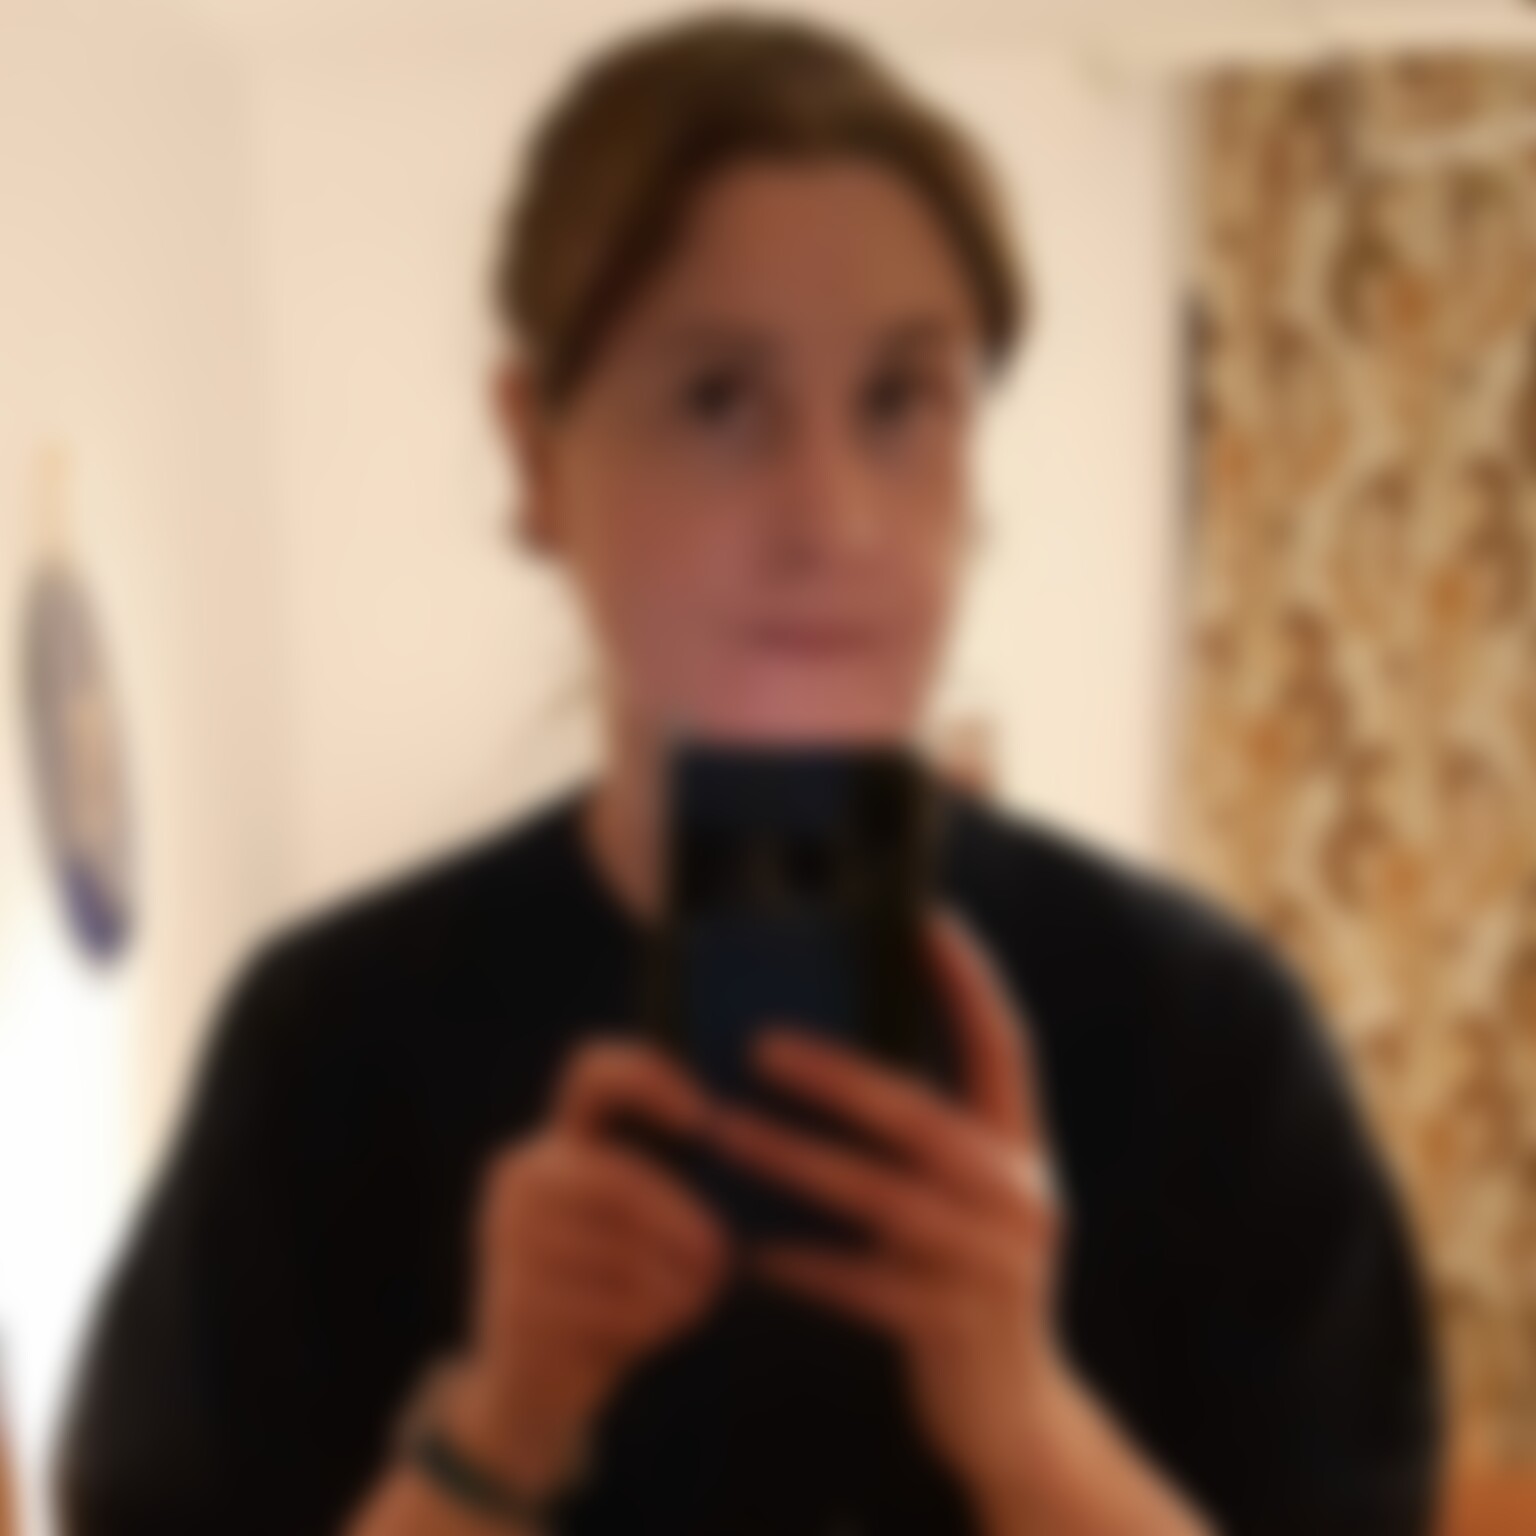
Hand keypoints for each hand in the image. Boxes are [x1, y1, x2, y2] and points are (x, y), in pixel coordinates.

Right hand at [451, 1039, 732, 1498]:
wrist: (532, 1384)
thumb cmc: (609, 1288)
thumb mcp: (635, 1229)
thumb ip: (667, 1187)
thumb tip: (726, 1178)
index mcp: (560, 1138)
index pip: (593, 1072)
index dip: (649, 1077)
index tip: (702, 1119)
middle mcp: (523, 1172)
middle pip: (619, 1178)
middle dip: (681, 1220)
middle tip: (722, 1256)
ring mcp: (507, 1236)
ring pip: (619, 1250)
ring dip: (674, 1282)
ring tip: (698, 1298)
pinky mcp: (511, 1300)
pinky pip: (606, 1305)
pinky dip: (650, 1322)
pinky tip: (659, 1329)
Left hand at [702, 910, 1215, 1534]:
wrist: (1013, 1415)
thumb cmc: (966, 1277)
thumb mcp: (969, 1199)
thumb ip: (927, 1138)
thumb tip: (823, 1053)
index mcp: (1023, 1148)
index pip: (1004, 1044)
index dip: (967, 980)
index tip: (923, 918)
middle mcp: (1019, 1194)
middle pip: (917, 1113)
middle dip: (832, 1074)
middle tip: (753, 1043)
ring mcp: (993, 1262)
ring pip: (875, 1195)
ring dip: (791, 1160)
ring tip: (722, 1131)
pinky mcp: (953, 1324)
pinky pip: (859, 1283)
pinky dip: (799, 1262)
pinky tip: (744, 1246)